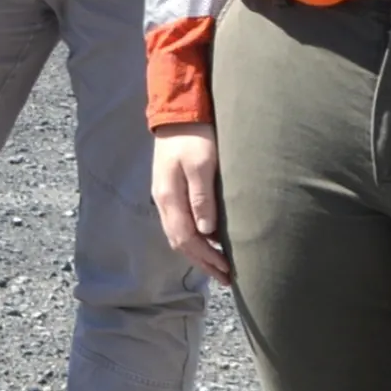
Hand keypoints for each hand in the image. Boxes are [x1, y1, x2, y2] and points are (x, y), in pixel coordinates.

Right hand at [152, 124, 231, 284]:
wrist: (178, 112)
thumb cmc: (194, 135)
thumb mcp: (201, 164)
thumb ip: (202, 197)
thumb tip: (206, 231)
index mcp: (169, 198)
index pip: (187, 239)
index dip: (207, 258)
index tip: (227, 271)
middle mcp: (164, 201)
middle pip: (181, 242)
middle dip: (203, 262)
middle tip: (226, 277)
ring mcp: (165, 196)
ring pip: (179, 235)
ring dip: (198, 253)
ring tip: (218, 266)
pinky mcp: (171, 191)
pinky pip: (181, 224)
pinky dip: (194, 239)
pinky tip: (208, 241)